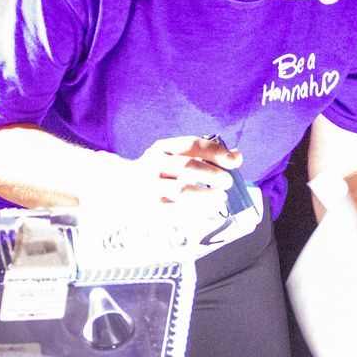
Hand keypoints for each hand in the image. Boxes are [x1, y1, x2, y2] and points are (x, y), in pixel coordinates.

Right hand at [93, 136, 240, 210]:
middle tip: (228, 182)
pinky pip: (175, 211)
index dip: (215, 152)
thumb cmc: (158, 168)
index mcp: (163, 147)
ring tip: (220, 198)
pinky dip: (195, 211)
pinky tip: (208, 211)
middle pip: (187, 167)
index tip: (234, 161)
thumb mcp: (175, 155)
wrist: (118, 184)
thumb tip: (238, 156)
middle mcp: (154, 164)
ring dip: (205, 195)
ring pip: (180, 191)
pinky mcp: (149, 207)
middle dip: (212, 174)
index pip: (192, 145)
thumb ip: (205, 155)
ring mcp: (150, 186)